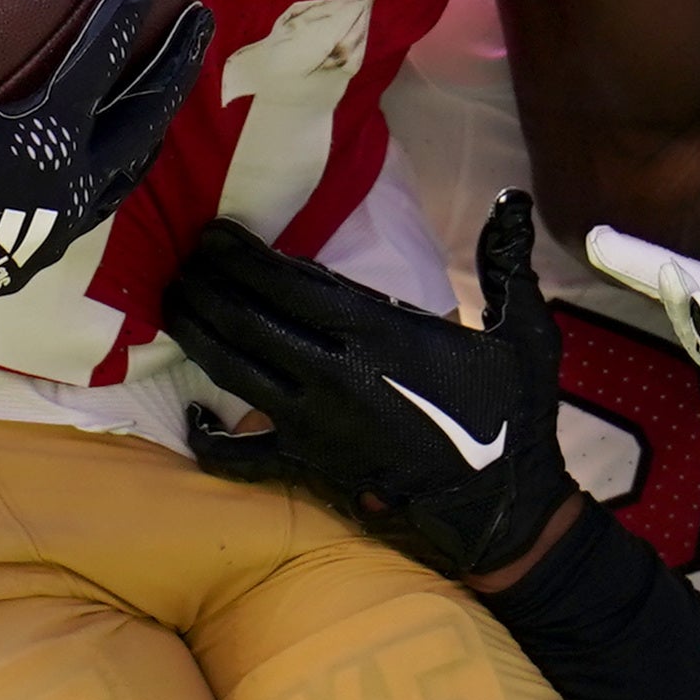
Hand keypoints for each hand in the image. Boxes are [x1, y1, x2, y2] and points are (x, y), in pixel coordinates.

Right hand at [0, 0, 209, 336]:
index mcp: (49, 135)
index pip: (105, 47)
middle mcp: (73, 178)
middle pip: (145, 108)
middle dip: (177, 60)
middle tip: (202, 18)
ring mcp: (63, 221)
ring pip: (131, 161)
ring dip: (153, 119)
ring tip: (168, 92)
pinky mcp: (40, 252)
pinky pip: (100, 200)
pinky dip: (116, 169)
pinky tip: (106, 162)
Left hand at [167, 195, 570, 577]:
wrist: (501, 500)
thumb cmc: (513, 412)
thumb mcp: (524, 331)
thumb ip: (507, 262)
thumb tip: (512, 200)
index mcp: (380, 335)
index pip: (291, 286)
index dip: (245, 257)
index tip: (215, 232)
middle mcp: (334, 375)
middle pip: (249, 322)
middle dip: (209, 285)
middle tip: (184, 257)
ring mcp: (314, 423)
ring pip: (235, 372)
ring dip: (199, 334)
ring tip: (176, 301)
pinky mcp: (309, 462)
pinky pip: (245, 454)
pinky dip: (212, 437)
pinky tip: (192, 414)